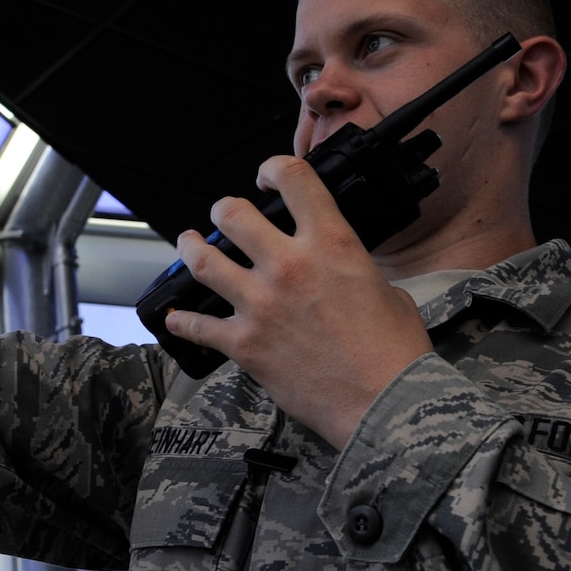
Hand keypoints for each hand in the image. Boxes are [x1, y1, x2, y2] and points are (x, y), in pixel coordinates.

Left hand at [165, 156, 433, 447]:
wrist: (384, 402)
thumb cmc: (393, 353)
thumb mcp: (389, 290)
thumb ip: (354, 270)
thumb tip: (342, 272)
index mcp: (331, 244)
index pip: (294, 178)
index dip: (274, 168)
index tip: (269, 177)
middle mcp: (289, 266)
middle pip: (233, 214)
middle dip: (225, 209)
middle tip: (225, 214)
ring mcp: (261, 304)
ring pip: (203, 261)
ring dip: (191, 248)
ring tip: (189, 244)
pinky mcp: (244, 344)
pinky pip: (198, 326)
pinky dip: (184, 321)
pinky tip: (177, 318)